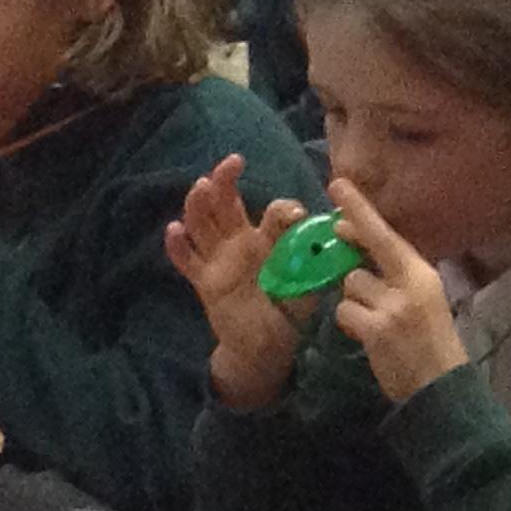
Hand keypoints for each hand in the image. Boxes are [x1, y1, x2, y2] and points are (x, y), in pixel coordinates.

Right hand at [164, 154, 309, 408]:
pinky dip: (177, 246)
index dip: (282, 209)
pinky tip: (173, 230)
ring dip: (198, 204)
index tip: (296, 214)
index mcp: (269, 239)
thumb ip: (318, 262)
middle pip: (226, 203)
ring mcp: (219, 260)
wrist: (267, 347)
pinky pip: (186, 261)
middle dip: (226, 180)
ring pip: (202, 224)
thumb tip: (337, 238)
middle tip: (232, 163)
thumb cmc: (290, 311)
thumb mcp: (309, 285)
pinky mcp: (205, 281)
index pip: (272, 212)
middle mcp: (240, 242)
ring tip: (201, 186)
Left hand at [329, 178, 467, 403]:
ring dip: (353, 298)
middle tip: (333, 221)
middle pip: (370, 245)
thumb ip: (396, 275)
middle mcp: (410, 282)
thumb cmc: (431, 341)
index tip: (339, 185)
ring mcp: (393, 305)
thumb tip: (355, 250)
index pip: (389, 233)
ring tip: (371, 319)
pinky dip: (349, 322)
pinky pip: (345, 311)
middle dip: (350, 227)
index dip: (361, 209)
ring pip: (351, 282)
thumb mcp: (424, 300)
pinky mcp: (377, 328)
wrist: (440, 386)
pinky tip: (365, 335)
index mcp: (423, 273)